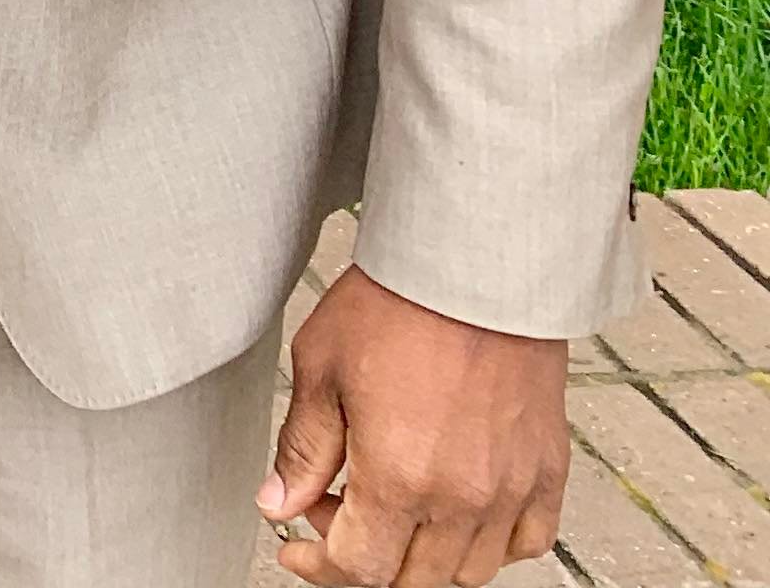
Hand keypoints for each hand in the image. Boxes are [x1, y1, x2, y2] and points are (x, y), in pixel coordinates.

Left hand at [263, 267, 567, 583]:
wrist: (476, 270)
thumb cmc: (401, 304)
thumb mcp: (320, 368)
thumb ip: (302, 448)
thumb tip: (279, 502)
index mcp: (400, 477)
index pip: (359, 569)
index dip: (317, 566)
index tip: (297, 547)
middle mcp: (463, 498)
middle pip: (411, 579)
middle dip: (363, 557)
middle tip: (334, 508)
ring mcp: (511, 490)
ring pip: (468, 572)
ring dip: (422, 557)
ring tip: (391, 505)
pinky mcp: (547, 472)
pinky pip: (528, 541)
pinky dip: (490, 544)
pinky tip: (457, 510)